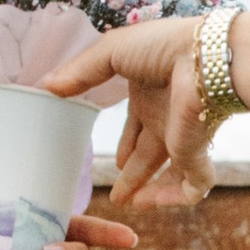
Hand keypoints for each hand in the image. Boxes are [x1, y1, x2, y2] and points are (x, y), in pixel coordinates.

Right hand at [44, 15, 216, 211]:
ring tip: (124, 202)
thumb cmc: (161, 45)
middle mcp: (167, 118)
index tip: (117, 161)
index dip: (127, 145)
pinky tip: (145, 203)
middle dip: (134, 174)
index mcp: (150, 95)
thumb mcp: (109, 53)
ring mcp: (183, 137)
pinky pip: (192, 186)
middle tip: (116, 194)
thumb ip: (80, 72)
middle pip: (149, 154)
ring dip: (147, 191)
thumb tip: (47, 85)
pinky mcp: (196, 153)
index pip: (137, 127)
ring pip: (171, 174)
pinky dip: (170, 198)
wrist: (201, 56)